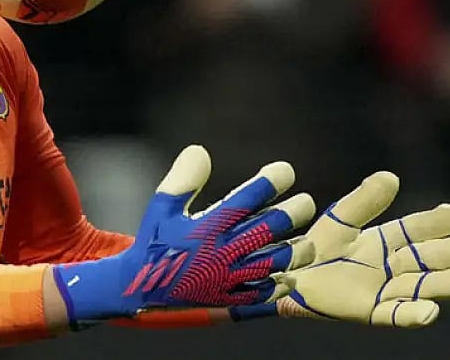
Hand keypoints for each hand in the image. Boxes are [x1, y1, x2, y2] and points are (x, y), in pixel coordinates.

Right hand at [52, 145, 315, 328]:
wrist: (142, 286)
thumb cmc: (155, 240)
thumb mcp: (162, 205)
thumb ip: (183, 179)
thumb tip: (200, 150)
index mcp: (207, 226)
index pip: (245, 199)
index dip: (269, 182)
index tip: (285, 171)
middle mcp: (221, 251)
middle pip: (267, 230)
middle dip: (292, 213)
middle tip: (306, 202)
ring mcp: (228, 278)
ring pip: (274, 263)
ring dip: (295, 251)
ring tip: (307, 241)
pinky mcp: (229, 299)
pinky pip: (263, 294)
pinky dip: (279, 284)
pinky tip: (289, 274)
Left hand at [232, 172, 449, 326]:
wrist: (289, 276)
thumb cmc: (316, 247)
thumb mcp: (340, 221)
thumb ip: (363, 202)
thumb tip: (391, 177)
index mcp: (387, 239)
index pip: (420, 228)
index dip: (439, 222)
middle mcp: (393, 265)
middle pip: (431, 259)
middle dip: (447, 253)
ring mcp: (385, 289)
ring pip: (425, 288)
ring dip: (443, 285)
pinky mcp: (372, 312)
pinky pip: (398, 315)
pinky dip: (415, 315)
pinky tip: (429, 310)